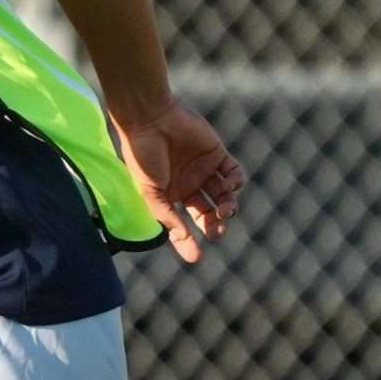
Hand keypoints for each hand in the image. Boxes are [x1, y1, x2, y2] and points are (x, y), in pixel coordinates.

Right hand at [113, 99, 242, 264]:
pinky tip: (231, 185)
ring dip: (228, 206)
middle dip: (214, 224)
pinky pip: (234, 173)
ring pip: (224, 195)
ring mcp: (205, 170)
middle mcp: (189, 185)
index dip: (188, 242)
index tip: (196, 258)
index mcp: (170, 196)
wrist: (150, 120)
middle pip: (208, 213)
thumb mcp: (150, 191)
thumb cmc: (143, 156)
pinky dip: (237, 182)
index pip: (183, 224)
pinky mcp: (218, 154)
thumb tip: (182, 239)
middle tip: (217, 230)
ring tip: (225, 209)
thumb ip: (166, 215)